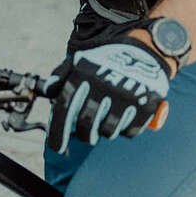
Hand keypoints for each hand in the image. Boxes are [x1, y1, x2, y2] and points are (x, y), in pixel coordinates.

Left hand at [43, 36, 169, 153]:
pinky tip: (124, 118)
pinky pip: (130, 132)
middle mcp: (104, 84)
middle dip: (83, 134)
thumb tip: (48, 92)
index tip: (57, 148)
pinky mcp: (147, 104)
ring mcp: (126, 95)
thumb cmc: (107, 59)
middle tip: (85, 133)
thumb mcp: (81, 60)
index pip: (65, 108)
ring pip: (107, 131)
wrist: (144, 48)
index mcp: (84, 73)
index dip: (57, 132)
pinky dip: (125, 130)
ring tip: (107, 119)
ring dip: (104, 131)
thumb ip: (61, 75)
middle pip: (85, 125)